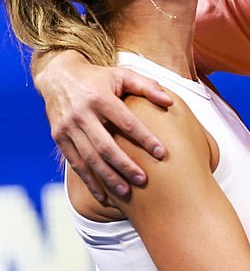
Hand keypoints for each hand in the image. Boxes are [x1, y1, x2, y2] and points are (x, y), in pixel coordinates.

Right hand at [33, 50, 172, 201]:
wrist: (58, 76)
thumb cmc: (98, 77)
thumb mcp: (122, 75)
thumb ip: (147, 86)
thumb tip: (170, 102)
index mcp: (100, 98)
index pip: (126, 122)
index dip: (144, 138)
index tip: (161, 153)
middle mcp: (81, 114)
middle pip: (105, 146)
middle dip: (125, 165)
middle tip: (143, 180)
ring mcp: (67, 128)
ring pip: (89, 159)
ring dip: (107, 178)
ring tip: (126, 192)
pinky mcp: (59, 138)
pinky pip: (75, 164)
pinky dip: (89, 181)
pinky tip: (103, 195)